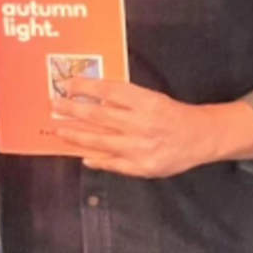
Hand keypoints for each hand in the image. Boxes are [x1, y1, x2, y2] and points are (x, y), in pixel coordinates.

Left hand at [52, 78, 214, 177]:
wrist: (198, 137)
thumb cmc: (170, 114)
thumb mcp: (150, 97)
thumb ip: (124, 98)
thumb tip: (92, 97)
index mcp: (144, 101)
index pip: (108, 91)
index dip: (85, 88)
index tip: (67, 85)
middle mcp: (142, 123)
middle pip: (100, 116)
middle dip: (73, 110)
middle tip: (54, 105)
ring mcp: (141, 148)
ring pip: (102, 141)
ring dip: (77, 136)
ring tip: (60, 130)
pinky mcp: (143, 167)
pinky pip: (114, 164)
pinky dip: (98, 161)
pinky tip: (84, 157)